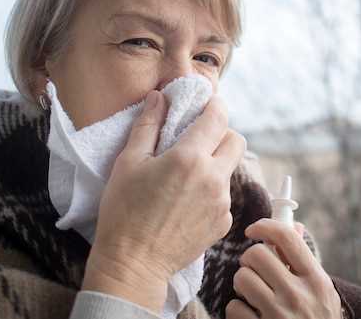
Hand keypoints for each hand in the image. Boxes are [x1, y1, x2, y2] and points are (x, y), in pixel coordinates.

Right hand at [82, 90, 245, 311]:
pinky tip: (187, 202)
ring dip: (215, 163)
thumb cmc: (124, 211)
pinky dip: (212, 191)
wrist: (133, 264)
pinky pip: (225, 196)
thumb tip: (159, 98)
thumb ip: (148, 126)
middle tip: (199, 139)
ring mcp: (222, 203)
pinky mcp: (224, 223)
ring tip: (187, 175)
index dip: (215, 105)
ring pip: (230, 169)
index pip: (218, 118)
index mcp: (190, 158)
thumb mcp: (128, 163)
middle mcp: (213, 178)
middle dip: (222, 133)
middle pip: (237, 141)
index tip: (207, 104)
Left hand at [226, 218, 342, 318]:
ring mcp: (278, 316)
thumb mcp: (321, 290)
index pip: (286, 238)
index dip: (264, 226)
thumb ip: (304, 260)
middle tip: (254, 268)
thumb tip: (292, 225)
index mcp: (316, 280)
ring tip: (253, 292)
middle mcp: (298, 296)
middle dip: (250, 259)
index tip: (253, 230)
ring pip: (241, 278)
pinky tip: (250, 314)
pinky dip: (237, 309)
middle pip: (256, 254)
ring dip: (242, 283)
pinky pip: (234, 307)